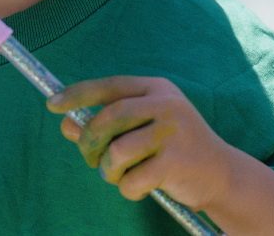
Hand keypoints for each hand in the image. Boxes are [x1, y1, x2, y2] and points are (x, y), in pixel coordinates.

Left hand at [46, 76, 232, 210]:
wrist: (221, 174)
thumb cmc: (172, 149)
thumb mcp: (142, 129)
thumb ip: (105, 125)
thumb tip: (66, 124)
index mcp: (156, 89)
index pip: (109, 86)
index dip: (77, 94)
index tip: (52, 105)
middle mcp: (166, 104)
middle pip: (109, 118)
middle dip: (89, 141)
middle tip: (89, 158)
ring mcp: (174, 132)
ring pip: (117, 151)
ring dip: (108, 170)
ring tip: (117, 175)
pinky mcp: (177, 162)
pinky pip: (132, 179)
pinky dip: (127, 188)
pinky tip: (140, 187)